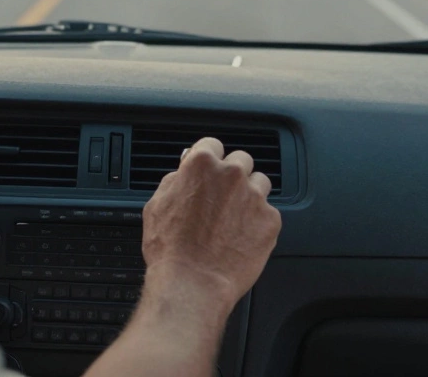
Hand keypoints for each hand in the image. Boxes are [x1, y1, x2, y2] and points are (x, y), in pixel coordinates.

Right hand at [140, 137, 281, 313]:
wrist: (193, 283)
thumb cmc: (170, 249)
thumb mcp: (156, 205)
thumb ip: (174, 181)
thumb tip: (183, 172)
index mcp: (201, 164)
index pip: (212, 145)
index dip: (209, 159)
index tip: (209, 171)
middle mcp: (231, 174)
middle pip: (241, 160)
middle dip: (232, 176)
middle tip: (222, 198)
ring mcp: (254, 196)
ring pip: (260, 183)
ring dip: (250, 195)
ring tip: (235, 218)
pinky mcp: (271, 220)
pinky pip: (268, 213)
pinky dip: (258, 222)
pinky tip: (242, 237)